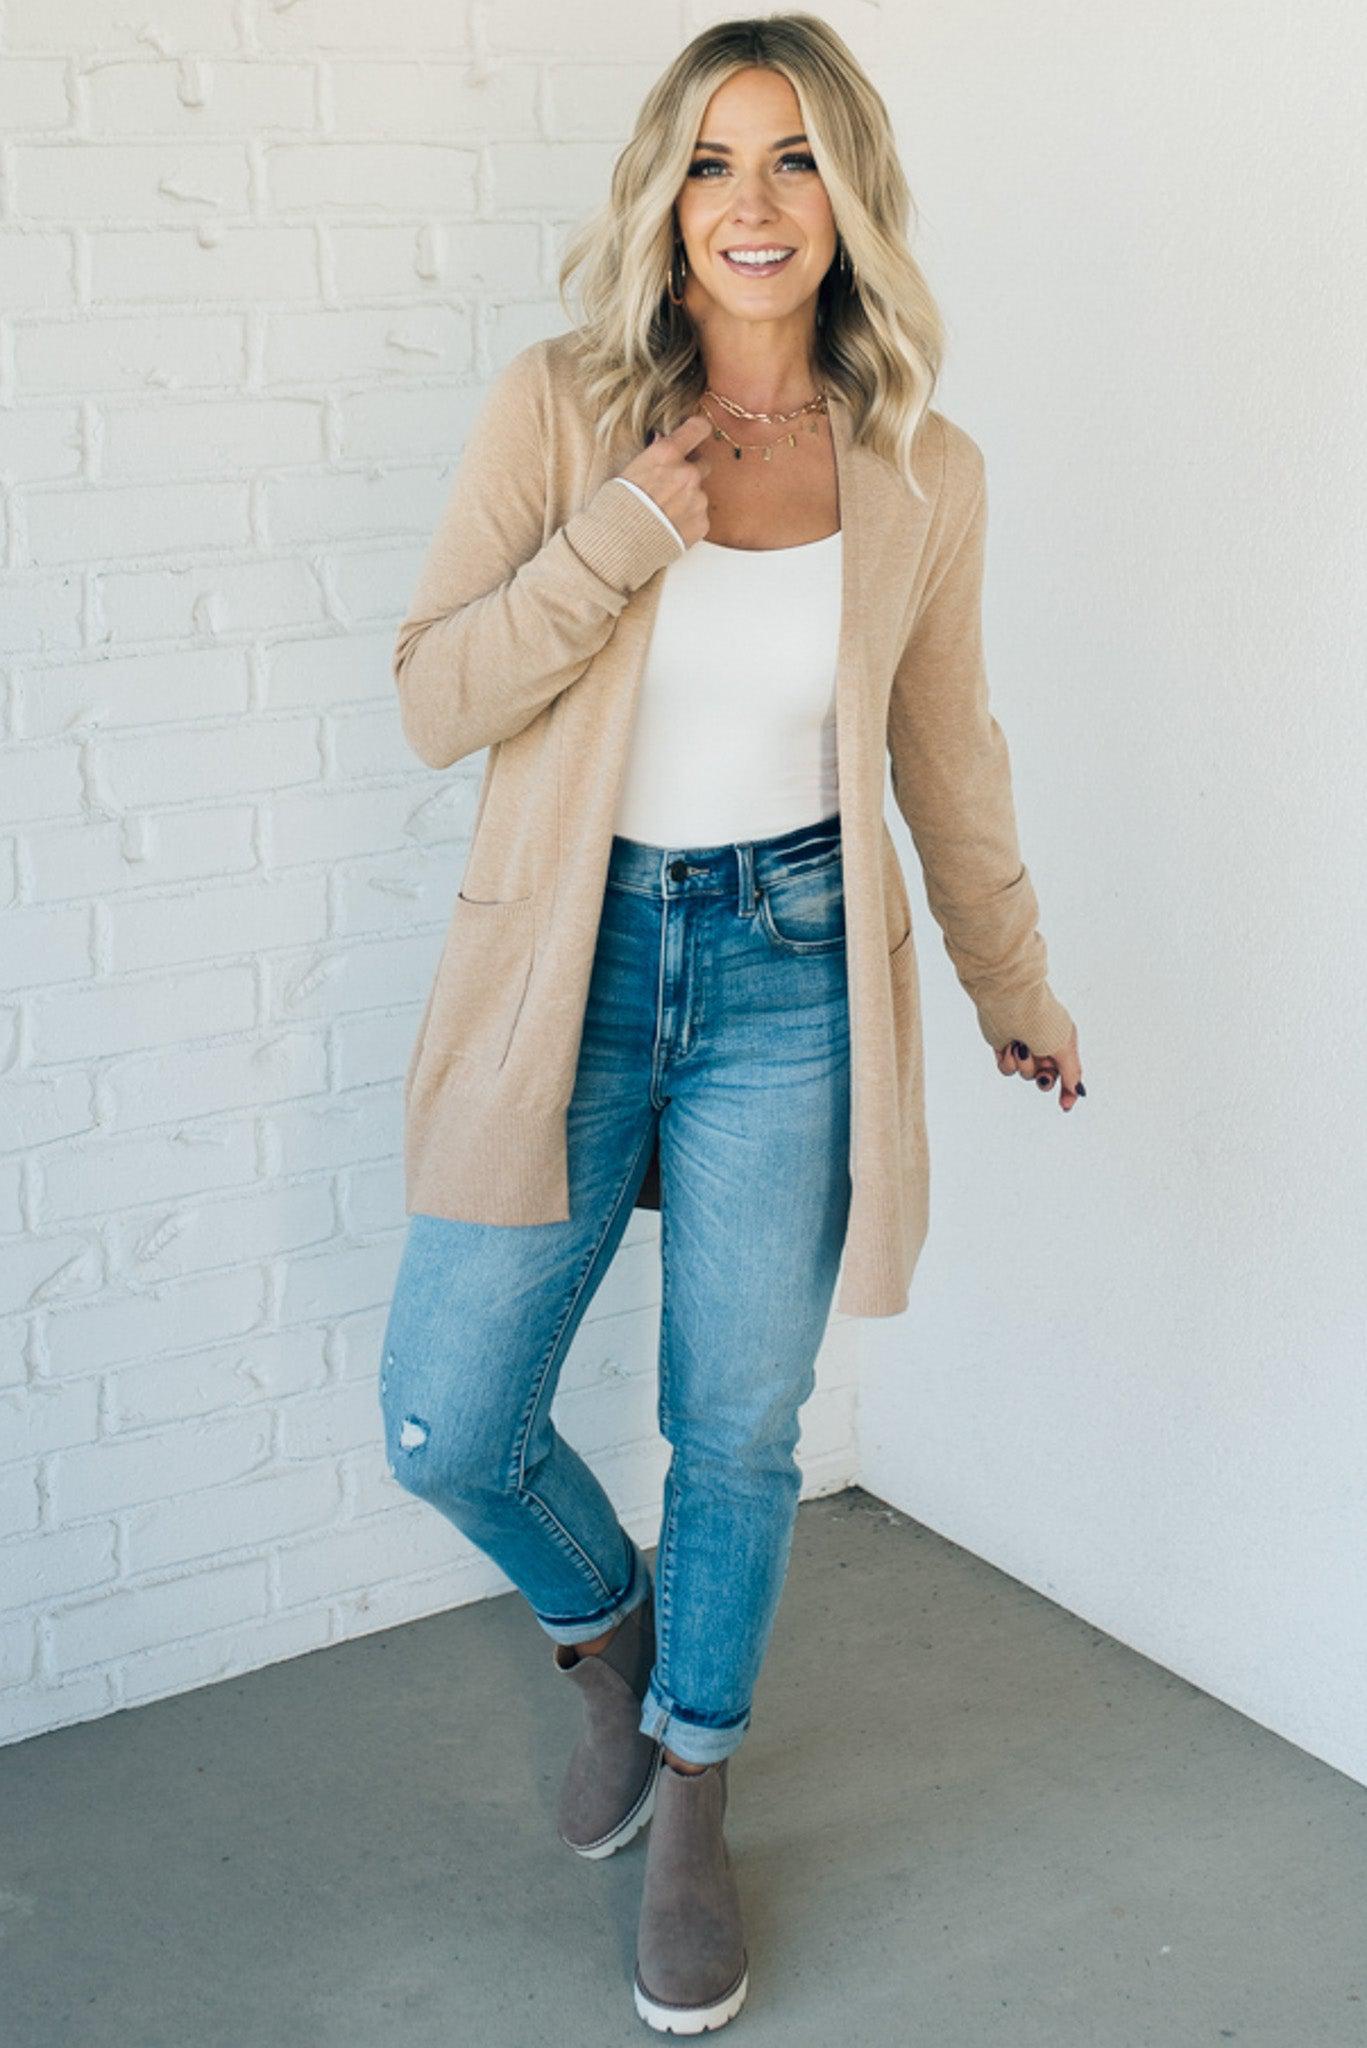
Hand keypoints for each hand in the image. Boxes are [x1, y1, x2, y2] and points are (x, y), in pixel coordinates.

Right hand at [615, 410, 713, 547]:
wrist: (618, 545)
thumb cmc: (616, 507)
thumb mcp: (630, 470)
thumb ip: (655, 457)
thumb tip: (663, 444)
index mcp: (667, 454)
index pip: (698, 429)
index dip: (698, 431)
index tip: (697, 434)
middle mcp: (687, 473)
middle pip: (703, 464)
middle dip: (691, 472)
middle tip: (672, 487)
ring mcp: (698, 499)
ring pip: (700, 493)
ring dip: (688, 500)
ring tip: (665, 514)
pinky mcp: (702, 523)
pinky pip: (700, 517)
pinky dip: (689, 521)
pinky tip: (670, 527)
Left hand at [996, 1027, 1085, 1109]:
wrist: (1011, 1004)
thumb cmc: (1043, 1022)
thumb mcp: (1064, 1048)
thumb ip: (1072, 1072)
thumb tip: (1077, 1090)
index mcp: (1063, 1044)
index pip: (1069, 1074)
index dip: (1068, 1092)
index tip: (1065, 1106)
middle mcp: (1044, 1047)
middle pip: (1046, 1079)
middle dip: (1044, 1079)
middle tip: (1043, 1074)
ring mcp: (1024, 1048)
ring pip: (1025, 1074)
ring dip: (1025, 1065)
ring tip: (1022, 1046)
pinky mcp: (1005, 1048)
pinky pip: (1008, 1069)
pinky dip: (1008, 1061)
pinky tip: (1008, 1046)